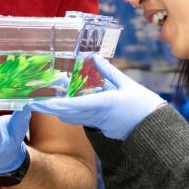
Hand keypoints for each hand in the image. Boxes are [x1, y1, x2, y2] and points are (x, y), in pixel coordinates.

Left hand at [27, 56, 165, 140]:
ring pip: (73, 118)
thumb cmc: (143, 105)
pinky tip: (65, 104)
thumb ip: (108, 73)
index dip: (54, 104)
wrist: (155, 129)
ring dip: (59, 110)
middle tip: (34, 101)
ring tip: (45, 100)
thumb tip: (94, 58)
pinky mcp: (102, 129)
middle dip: (50, 108)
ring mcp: (99, 125)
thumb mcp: (126, 85)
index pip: (73, 105)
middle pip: (67, 114)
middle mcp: (97, 117)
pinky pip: (82, 120)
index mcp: (103, 105)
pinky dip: (71, 112)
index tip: (38, 102)